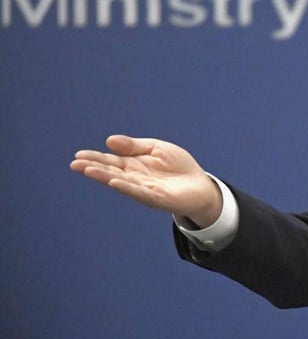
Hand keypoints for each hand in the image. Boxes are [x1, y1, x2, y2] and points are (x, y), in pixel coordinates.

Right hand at [70, 135, 223, 227]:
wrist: (200, 185)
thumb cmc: (178, 166)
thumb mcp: (156, 148)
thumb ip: (134, 146)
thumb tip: (109, 141)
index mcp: (133, 164)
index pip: (110, 160)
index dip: (95, 158)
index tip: (78, 155)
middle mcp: (135, 177)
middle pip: (111, 171)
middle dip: (93, 167)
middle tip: (75, 164)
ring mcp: (144, 188)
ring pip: (121, 182)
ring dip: (104, 176)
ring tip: (88, 171)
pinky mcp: (157, 198)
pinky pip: (140, 192)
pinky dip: (127, 186)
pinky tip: (114, 182)